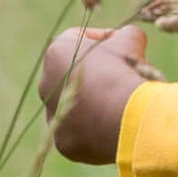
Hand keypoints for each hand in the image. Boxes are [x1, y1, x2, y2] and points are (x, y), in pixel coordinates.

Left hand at [39, 26, 149, 164]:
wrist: (124, 114)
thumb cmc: (124, 72)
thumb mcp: (131, 40)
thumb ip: (125, 35)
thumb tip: (127, 38)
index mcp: (57, 53)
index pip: (78, 39)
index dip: (102, 40)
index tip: (121, 47)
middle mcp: (46, 83)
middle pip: (73, 75)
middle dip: (95, 74)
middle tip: (121, 77)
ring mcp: (53, 115)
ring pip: (74, 106)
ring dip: (92, 103)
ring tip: (119, 103)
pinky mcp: (63, 141)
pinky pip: (78, 132)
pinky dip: (93, 129)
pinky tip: (114, 125)